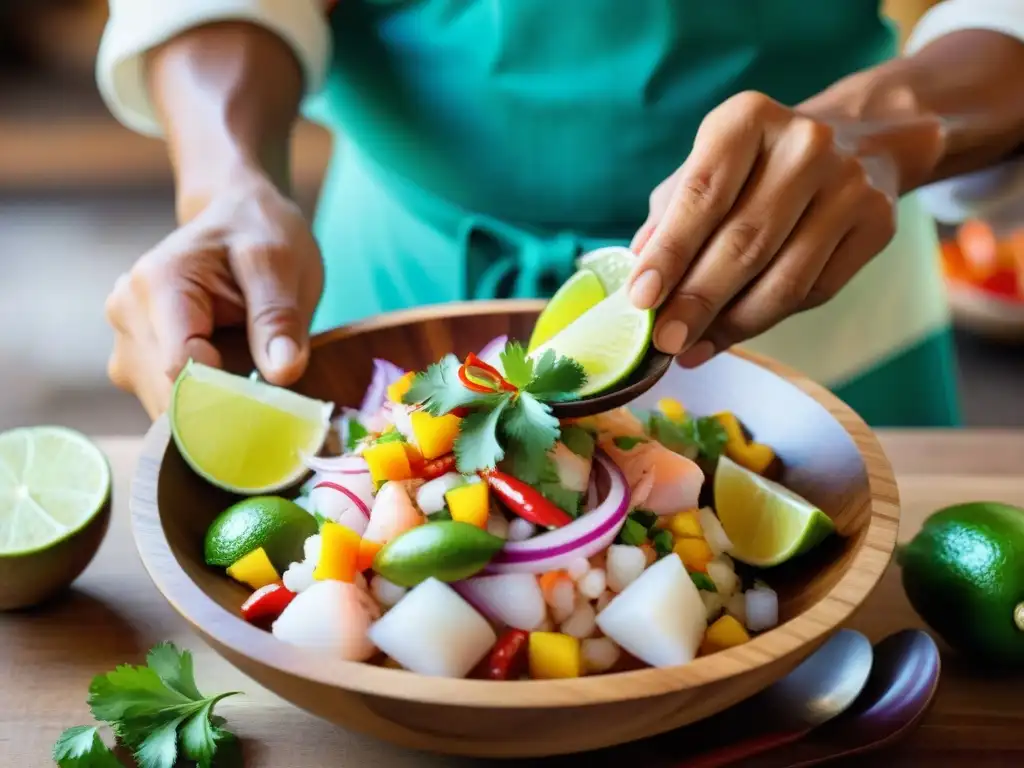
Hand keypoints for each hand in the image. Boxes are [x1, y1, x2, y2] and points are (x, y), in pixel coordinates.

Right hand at [105, 170, 322, 417]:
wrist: (237, 216)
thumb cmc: (259, 233)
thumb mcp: (281, 264)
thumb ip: (279, 318)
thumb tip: (283, 373)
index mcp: (157, 285)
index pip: (181, 368)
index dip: (226, 393)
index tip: (268, 399)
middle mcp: (127, 314)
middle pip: (169, 393)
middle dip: (220, 406)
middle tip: (269, 394)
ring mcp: (126, 341)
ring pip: (165, 406)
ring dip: (211, 409)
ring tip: (250, 376)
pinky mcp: (134, 361)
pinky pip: (167, 403)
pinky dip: (202, 405)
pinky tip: (230, 381)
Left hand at [629, 91, 899, 366]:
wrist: (856, 143)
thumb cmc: (755, 166)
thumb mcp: (703, 170)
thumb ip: (668, 219)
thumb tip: (639, 280)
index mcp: (748, 119)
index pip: (702, 194)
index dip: (670, 252)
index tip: (641, 299)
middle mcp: (805, 145)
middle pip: (744, 243)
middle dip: (697, 301)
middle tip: (664, 341)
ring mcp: (848, 185)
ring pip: (783, 279)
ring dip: (731, 325)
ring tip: (691, 349)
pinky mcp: (877, 223)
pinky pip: (815, 292)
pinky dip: (767, 322)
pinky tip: (730, 336)